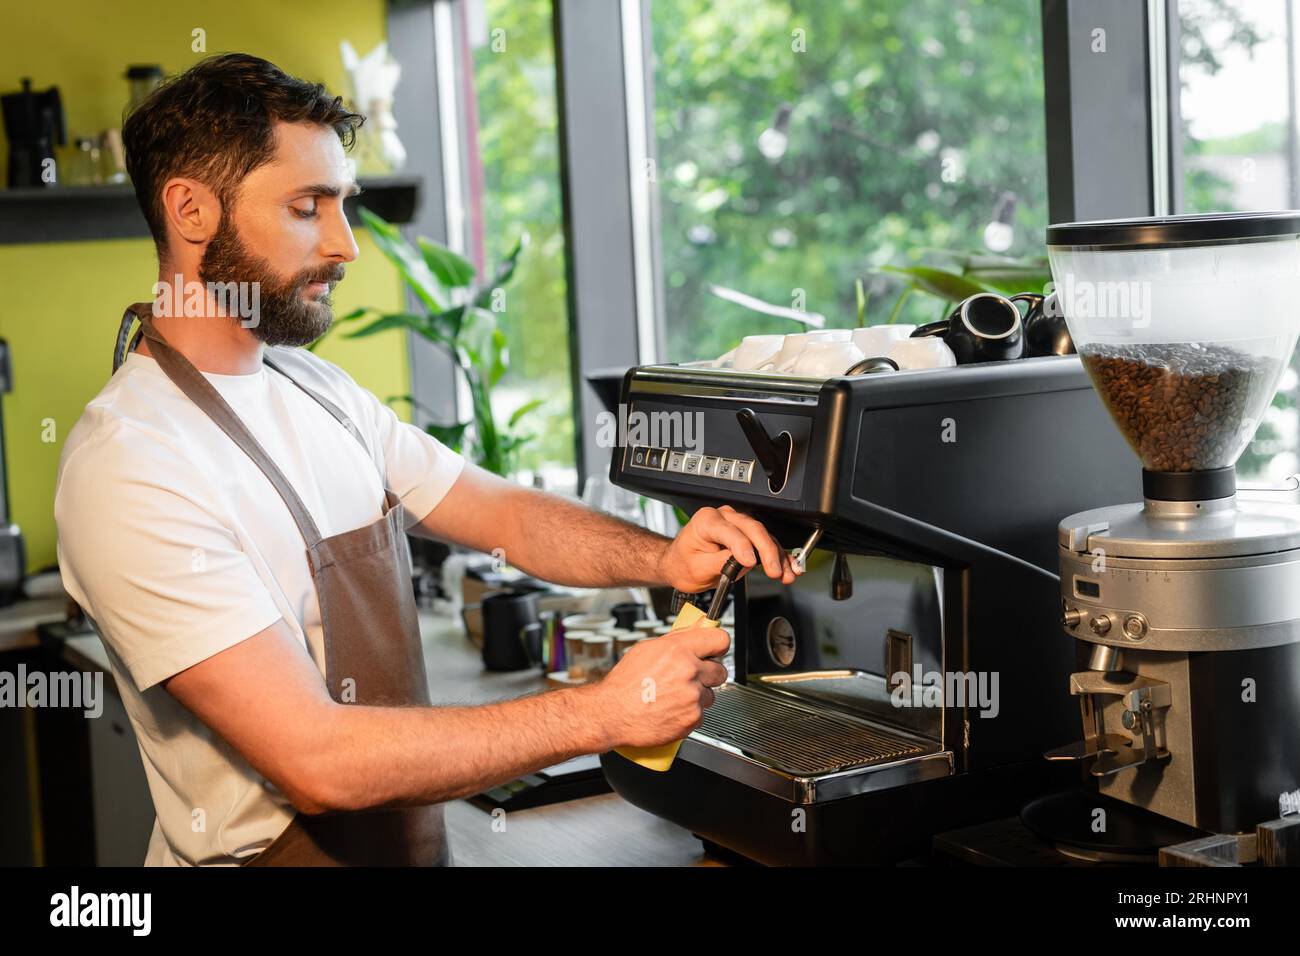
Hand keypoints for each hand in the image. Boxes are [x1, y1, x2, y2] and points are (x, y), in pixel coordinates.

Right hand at [590, 623, 730, 748]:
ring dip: (697, 696)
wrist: (612, 713)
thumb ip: (675, 640)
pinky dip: (689, 714)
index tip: (716, 651)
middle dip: (708, 674)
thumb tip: (694, 632)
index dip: (718, 646)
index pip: (720, 640)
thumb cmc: (624, 684)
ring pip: (710, 695)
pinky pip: (701, 714)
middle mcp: (689, 672)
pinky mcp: (692, 718)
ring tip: (674, 696)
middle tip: (692, 678)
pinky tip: (671, 710)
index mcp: (678, 650)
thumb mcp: (646, 649)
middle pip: (720, 671)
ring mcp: (692, 697)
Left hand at [656, 504, 799, 592]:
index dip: (742, 547)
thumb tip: (742, 562)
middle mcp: (724, 517)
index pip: (730, 531)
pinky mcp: (748, 535)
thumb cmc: (684, 562)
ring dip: (778, 556)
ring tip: (785, 574)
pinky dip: (779, 556)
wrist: (681, 563)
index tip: (750, 563)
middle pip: (753, 529)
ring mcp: (738, 524)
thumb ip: (721, 562)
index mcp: (707, 520)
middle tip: (774, 571)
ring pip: (765, 536)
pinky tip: (789, 567)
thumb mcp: (697, 567)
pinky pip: (767, 543)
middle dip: (767, 551)